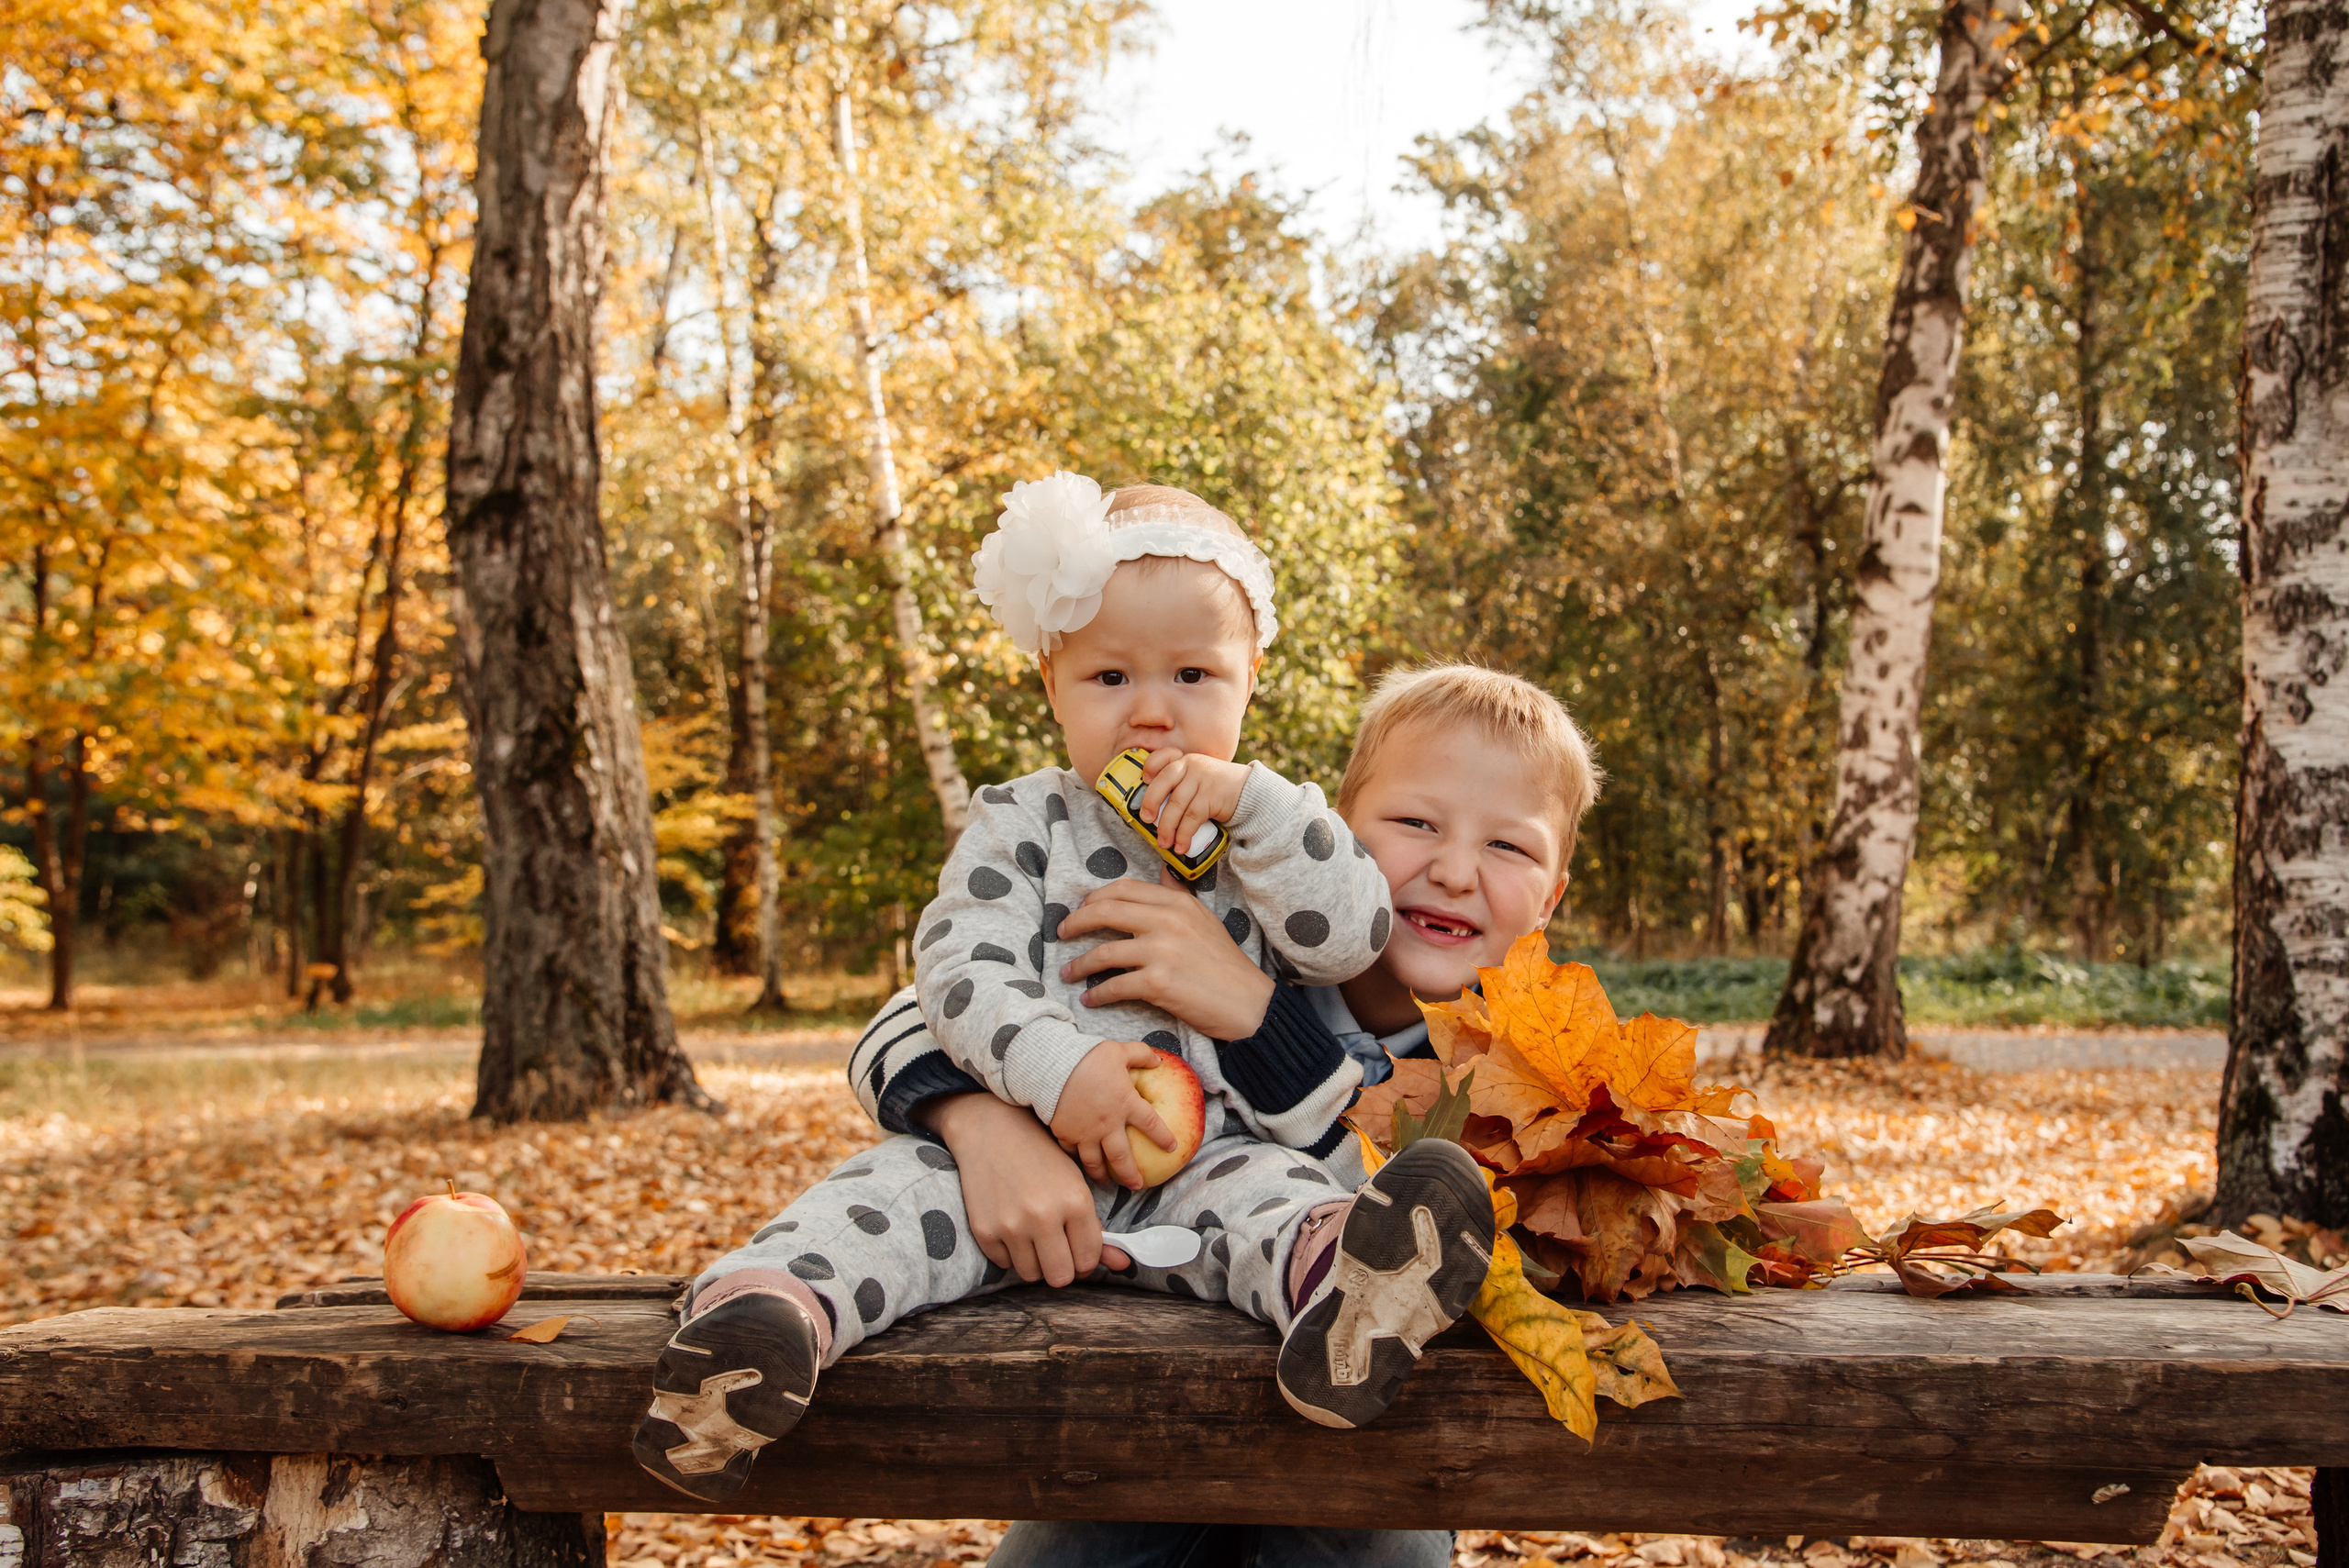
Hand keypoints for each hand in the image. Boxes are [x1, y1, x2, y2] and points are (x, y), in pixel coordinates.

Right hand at [916, 1093, 1130, 1284]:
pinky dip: (1010, 1253)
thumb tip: (1123, 1265)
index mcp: (1075, 1202)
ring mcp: (1011, 1225)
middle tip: (1057, 1251)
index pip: (1088, 1259)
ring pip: (1032, 1275)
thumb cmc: (1041, 1156)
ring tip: (1034, 1237)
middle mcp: (1043, 1216)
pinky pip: (1004, 1264)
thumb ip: (1097, 1230)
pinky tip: (1011, 1227)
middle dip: (1062, 1268)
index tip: (1078, 1251)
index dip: (1086, 1260)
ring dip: (1036, 1263)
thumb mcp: (1075, 1185)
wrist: (991, 1130)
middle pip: (1061, 1277)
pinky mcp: (984, 1230)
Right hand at [1049, 1039, 1177, 1188]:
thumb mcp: (1119, 1051)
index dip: (1163, 1138)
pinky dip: (1077, 1158)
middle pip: (1122, 1158)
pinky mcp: (1065, 1133)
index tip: (1171, 1147)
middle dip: (1131, 1174)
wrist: (1053, 1066)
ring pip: (1095, 1162)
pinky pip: (1072, 1151)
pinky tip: (1080, 1163)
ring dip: (1102, 1175)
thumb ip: (1141, 1054)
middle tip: (1137, 1186)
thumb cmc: (1088, 1057)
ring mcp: (1085, 1132)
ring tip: (1106, 1183)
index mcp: (1126, 1104)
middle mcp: (1108, 1124)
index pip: (1151, 1125)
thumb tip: (1158, 1059)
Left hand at [1058, 866, 1275, 1041]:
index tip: (1081, 909)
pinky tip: (1089, 999)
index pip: (1123, 889)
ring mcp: (1161, 951)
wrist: (1248, 1002)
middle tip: (1061, 933)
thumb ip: (1177, 894)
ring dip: (1079, 964)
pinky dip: (1097, 995)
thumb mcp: (1203, 918)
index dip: (1094, 897)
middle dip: (1075, 923)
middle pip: (1105, 912)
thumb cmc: (1225, 963)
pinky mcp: (1158, 983)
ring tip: (1068, 972)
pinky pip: (1114, 986)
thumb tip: (1163, 869)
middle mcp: (1167, 921)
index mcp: (1176, 902)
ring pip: (1103, 951)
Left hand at [1137, 749, 1249, 857]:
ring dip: (1167, 827)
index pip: (1165, 755)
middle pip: (1164, 782)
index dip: (1151, 766)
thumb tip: (1154, 811)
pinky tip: (1181, 845)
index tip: (1145, 780)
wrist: (1250, 792)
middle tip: (1146, 820)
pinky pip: (1192, 817)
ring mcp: (1202, 779)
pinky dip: (1184, 834)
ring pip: (1176, 804)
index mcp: (1186, 760)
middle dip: (1151, 803)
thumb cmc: (1218, 789)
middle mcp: (1192, 765)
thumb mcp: (1199, 777)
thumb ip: (1180, 784)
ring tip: (1164, 843)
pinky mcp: (1212, 796)